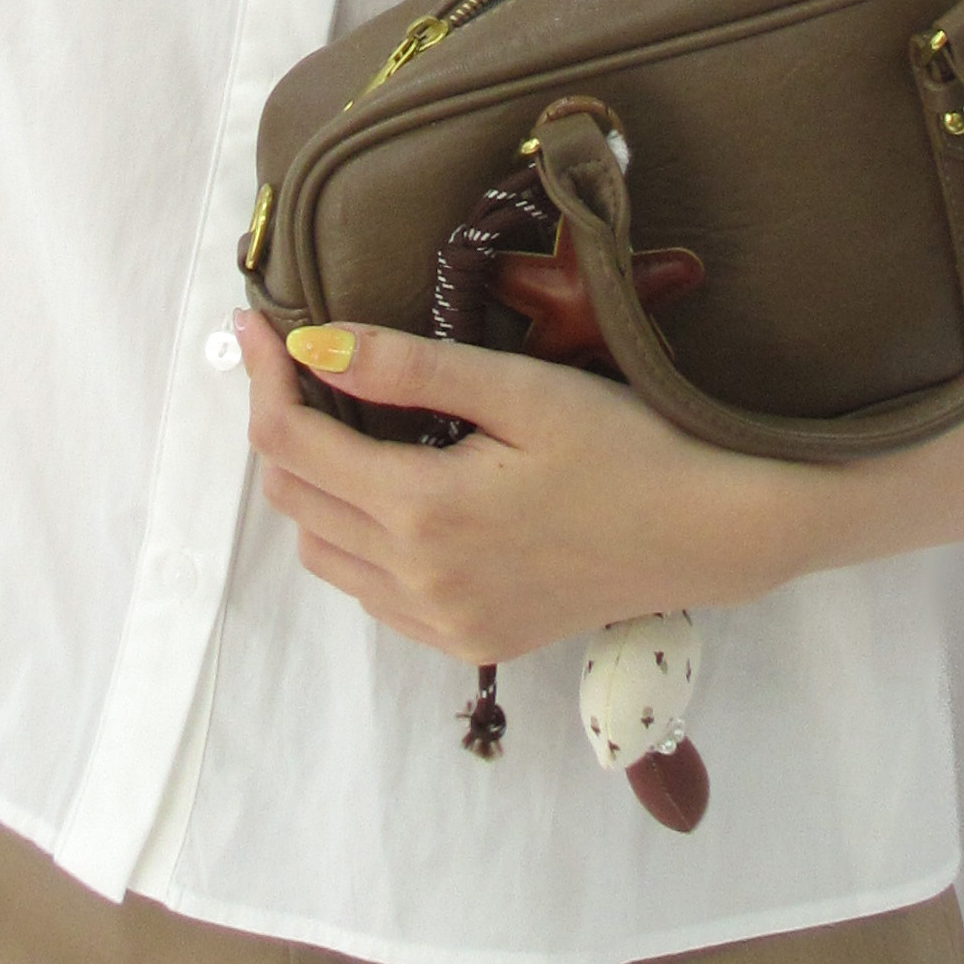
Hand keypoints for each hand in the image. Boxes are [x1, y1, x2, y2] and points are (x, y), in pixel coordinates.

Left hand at [235, 312, 818, 665]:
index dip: (258, 377)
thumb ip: (408, 370)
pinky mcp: (467, 640)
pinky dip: (352, 535)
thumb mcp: (518, 390)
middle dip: (280, 423)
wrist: (708, 534)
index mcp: (424, 512)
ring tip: (346, 419)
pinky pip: (368, 591)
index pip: (290, 445)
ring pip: (322, 549)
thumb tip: (310, 346)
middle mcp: (418, 582)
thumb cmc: (625, 445)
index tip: (255, 323)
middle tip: (300, 362)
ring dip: (313, 483)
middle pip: (294, 498)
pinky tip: (392, 490)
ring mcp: (441, 622)